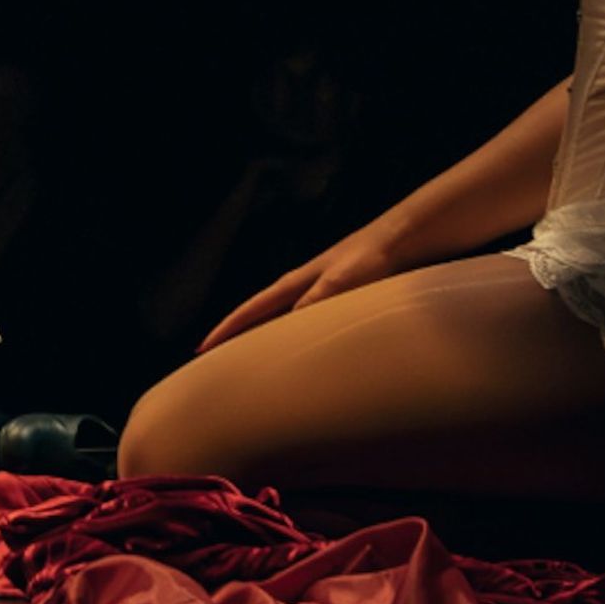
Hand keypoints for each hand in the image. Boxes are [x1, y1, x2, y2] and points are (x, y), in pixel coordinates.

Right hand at [198, 217, 417, 352]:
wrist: (403, 240)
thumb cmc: (370, 258)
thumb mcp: (339, 282)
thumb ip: (314, 303)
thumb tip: (287, 329)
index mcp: (295, 283)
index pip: (250, 310)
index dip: (225, 330)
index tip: (202, 349)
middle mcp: (302, 287)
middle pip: (260, 316)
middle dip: (239, 337)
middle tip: (220, 363)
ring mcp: (320, 292)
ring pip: (282, 321)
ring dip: (267, 339)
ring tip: (256, 364)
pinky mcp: (341, 298)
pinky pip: (306, 324)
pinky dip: (295, 339)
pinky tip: (304, 352)